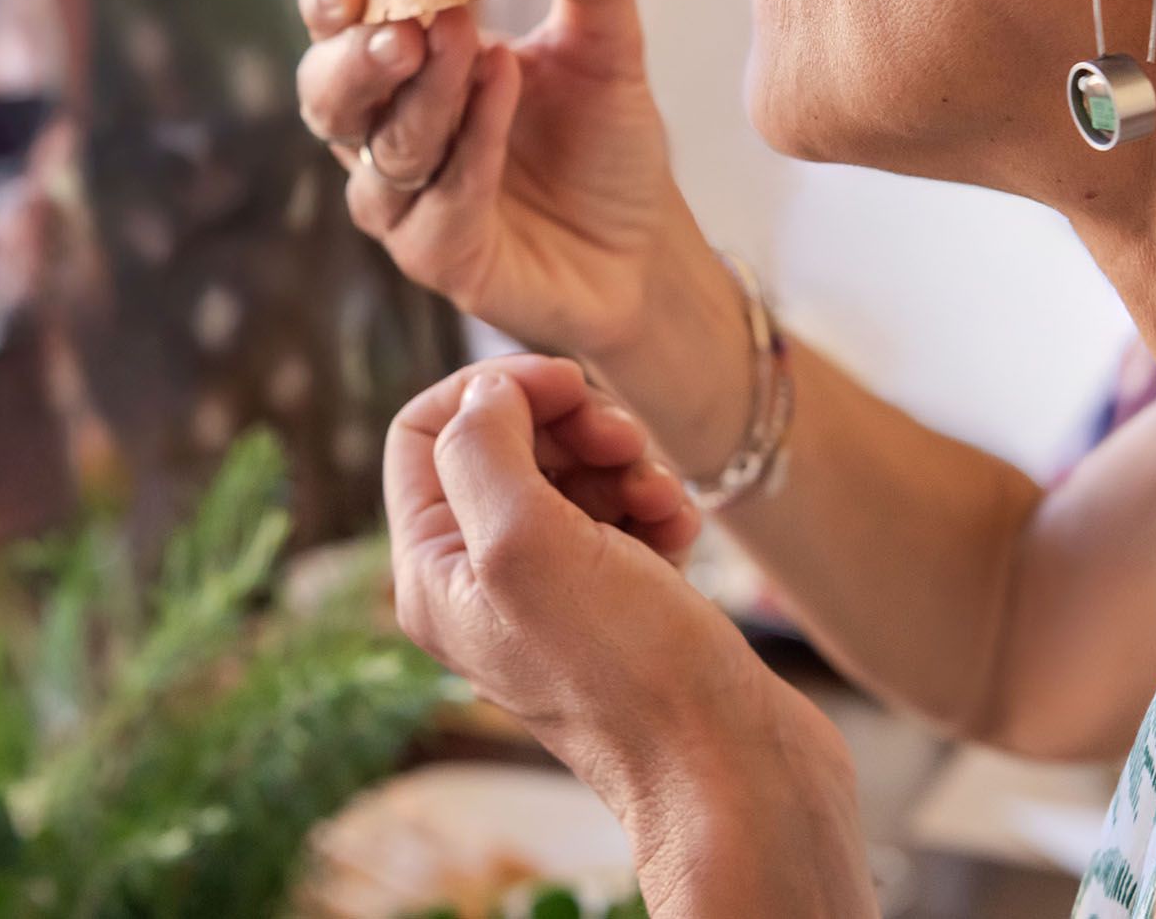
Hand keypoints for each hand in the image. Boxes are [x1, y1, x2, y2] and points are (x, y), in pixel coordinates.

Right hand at [294, 0, 696, 367]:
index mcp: (401, 69)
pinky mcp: (437, 258)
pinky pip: (438, 204)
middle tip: (404, 25)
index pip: (342, 21)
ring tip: (479, 49)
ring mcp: (403, 203)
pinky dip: (472, 149)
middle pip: (327, 91)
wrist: (645, 249)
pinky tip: (504, 94)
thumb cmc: (603, 144)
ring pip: (383, 148)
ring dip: (428, 95)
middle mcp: (383, 134)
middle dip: (356, 53)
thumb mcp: (605, 45)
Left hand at [388, 357, 874, 916]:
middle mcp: (480, 585)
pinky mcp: (617, 606)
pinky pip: (624, 519)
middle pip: (504, 444)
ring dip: (622, 464)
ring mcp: (550, 598)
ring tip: (660, 496)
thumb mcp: (526, 543)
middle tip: (623, 440)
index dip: (494, 389)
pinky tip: (681, 531)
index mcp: (433, 573)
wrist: (731, 772)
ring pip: (571, 476)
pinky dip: (654, 506)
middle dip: (570, 424)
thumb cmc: (629, 670)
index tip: (568, 383)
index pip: (424, 431)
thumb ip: (483, 448)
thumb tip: (486, 392)